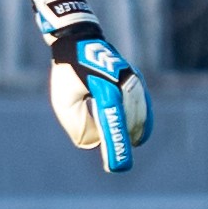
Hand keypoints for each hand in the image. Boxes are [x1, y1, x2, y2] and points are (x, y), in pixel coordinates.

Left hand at [34, 0, 151, 173]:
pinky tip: (138, 137)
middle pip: (129, 123)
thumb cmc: (68, 72)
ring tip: (124, 150)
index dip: (116, 147)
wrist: (80, 41)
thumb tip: (95, 142)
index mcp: (103, 88)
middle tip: (115, 166)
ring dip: (132, 135)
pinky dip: (142, 122)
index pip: (113, 124)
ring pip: (140, 116)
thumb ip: (77, 124)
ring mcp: (132, 81)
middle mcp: (123, 84)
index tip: (116, 167)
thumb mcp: (64, 100)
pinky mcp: (136, 81)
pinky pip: (144, 106)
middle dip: (122, 145)